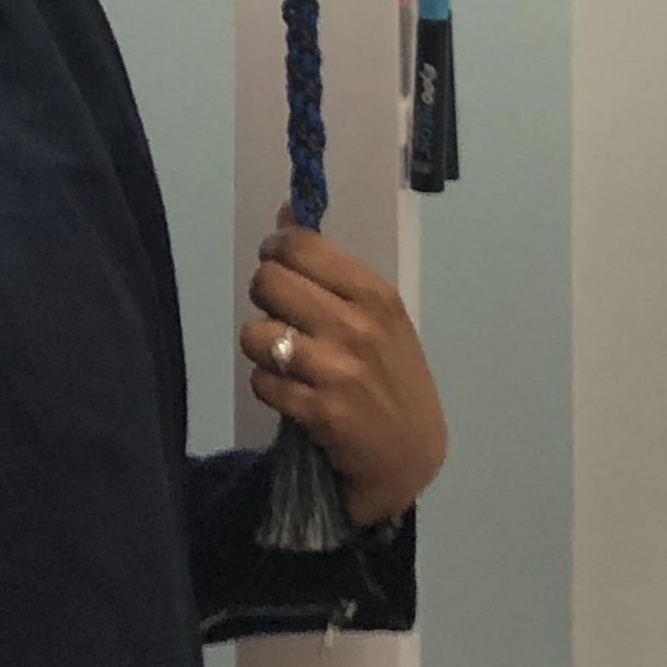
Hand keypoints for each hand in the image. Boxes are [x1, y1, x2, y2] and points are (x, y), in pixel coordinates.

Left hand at [239, 206, 448, 526]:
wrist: (410, 454)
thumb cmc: (393, 375)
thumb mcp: (378, 314)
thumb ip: (330, 266)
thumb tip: (285, 212)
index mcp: (375, 295)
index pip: (302, 246)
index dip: (276, 249)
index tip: (278, 261)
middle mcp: (356, 327)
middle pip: (268, 282)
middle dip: (265, 295)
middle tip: (280, 311)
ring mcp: (335, 370)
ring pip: (256, 333)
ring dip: (262, 345)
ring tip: (285, 356)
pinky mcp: (317, 411)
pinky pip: (261, 380)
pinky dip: (268, 384)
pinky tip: (291, 390)